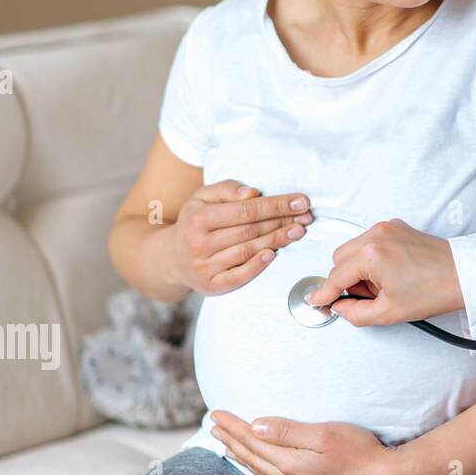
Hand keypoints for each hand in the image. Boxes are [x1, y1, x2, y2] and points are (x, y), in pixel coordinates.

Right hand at [158, 179, 311, 295]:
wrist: (168, 257)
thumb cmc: (193, 221)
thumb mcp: (201, 197)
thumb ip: (226, 189)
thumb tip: (252, 193)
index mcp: (199, 218)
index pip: (246, 210)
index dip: (276, 205)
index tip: (301, 201)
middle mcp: (199, 243)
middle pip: (250, 230)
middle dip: (282, 222)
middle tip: (307, 217)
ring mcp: (204, 267)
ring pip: (247, 251)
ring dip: (277, 241)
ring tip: (298, 231)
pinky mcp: (210, 286)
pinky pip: (238, 276)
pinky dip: (257, 266)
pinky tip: (274, 254)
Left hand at [209, 411, 422, 474]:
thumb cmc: (358, 451)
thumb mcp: (324, 433)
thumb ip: (289, 430)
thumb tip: (257, 426)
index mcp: (290, 462)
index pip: (252, 440)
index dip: (233, 426)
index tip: (216, 413)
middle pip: (250, 455)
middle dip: (230, 439)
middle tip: (213, 425)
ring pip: (257, 470)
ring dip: (239, 455)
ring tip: (225, 444)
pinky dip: (256, 473)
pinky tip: (255, 471)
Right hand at [303, 219, 463, 326]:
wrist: (465, 275)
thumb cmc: (436, 290)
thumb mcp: (389, 312)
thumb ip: (355, 313)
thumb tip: (340, 306)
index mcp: (371, 254)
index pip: (336, 277)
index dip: (324, 293)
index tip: (316, 300)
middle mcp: (377, 235)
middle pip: (339, 258)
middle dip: (345, 280)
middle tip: (367, 297)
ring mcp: (387, 227)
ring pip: (353, 249)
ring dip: (357, 268)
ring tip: (384, 285)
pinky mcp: (397, 226)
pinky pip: (370, 242)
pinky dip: (371, 257)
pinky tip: (390, 272)